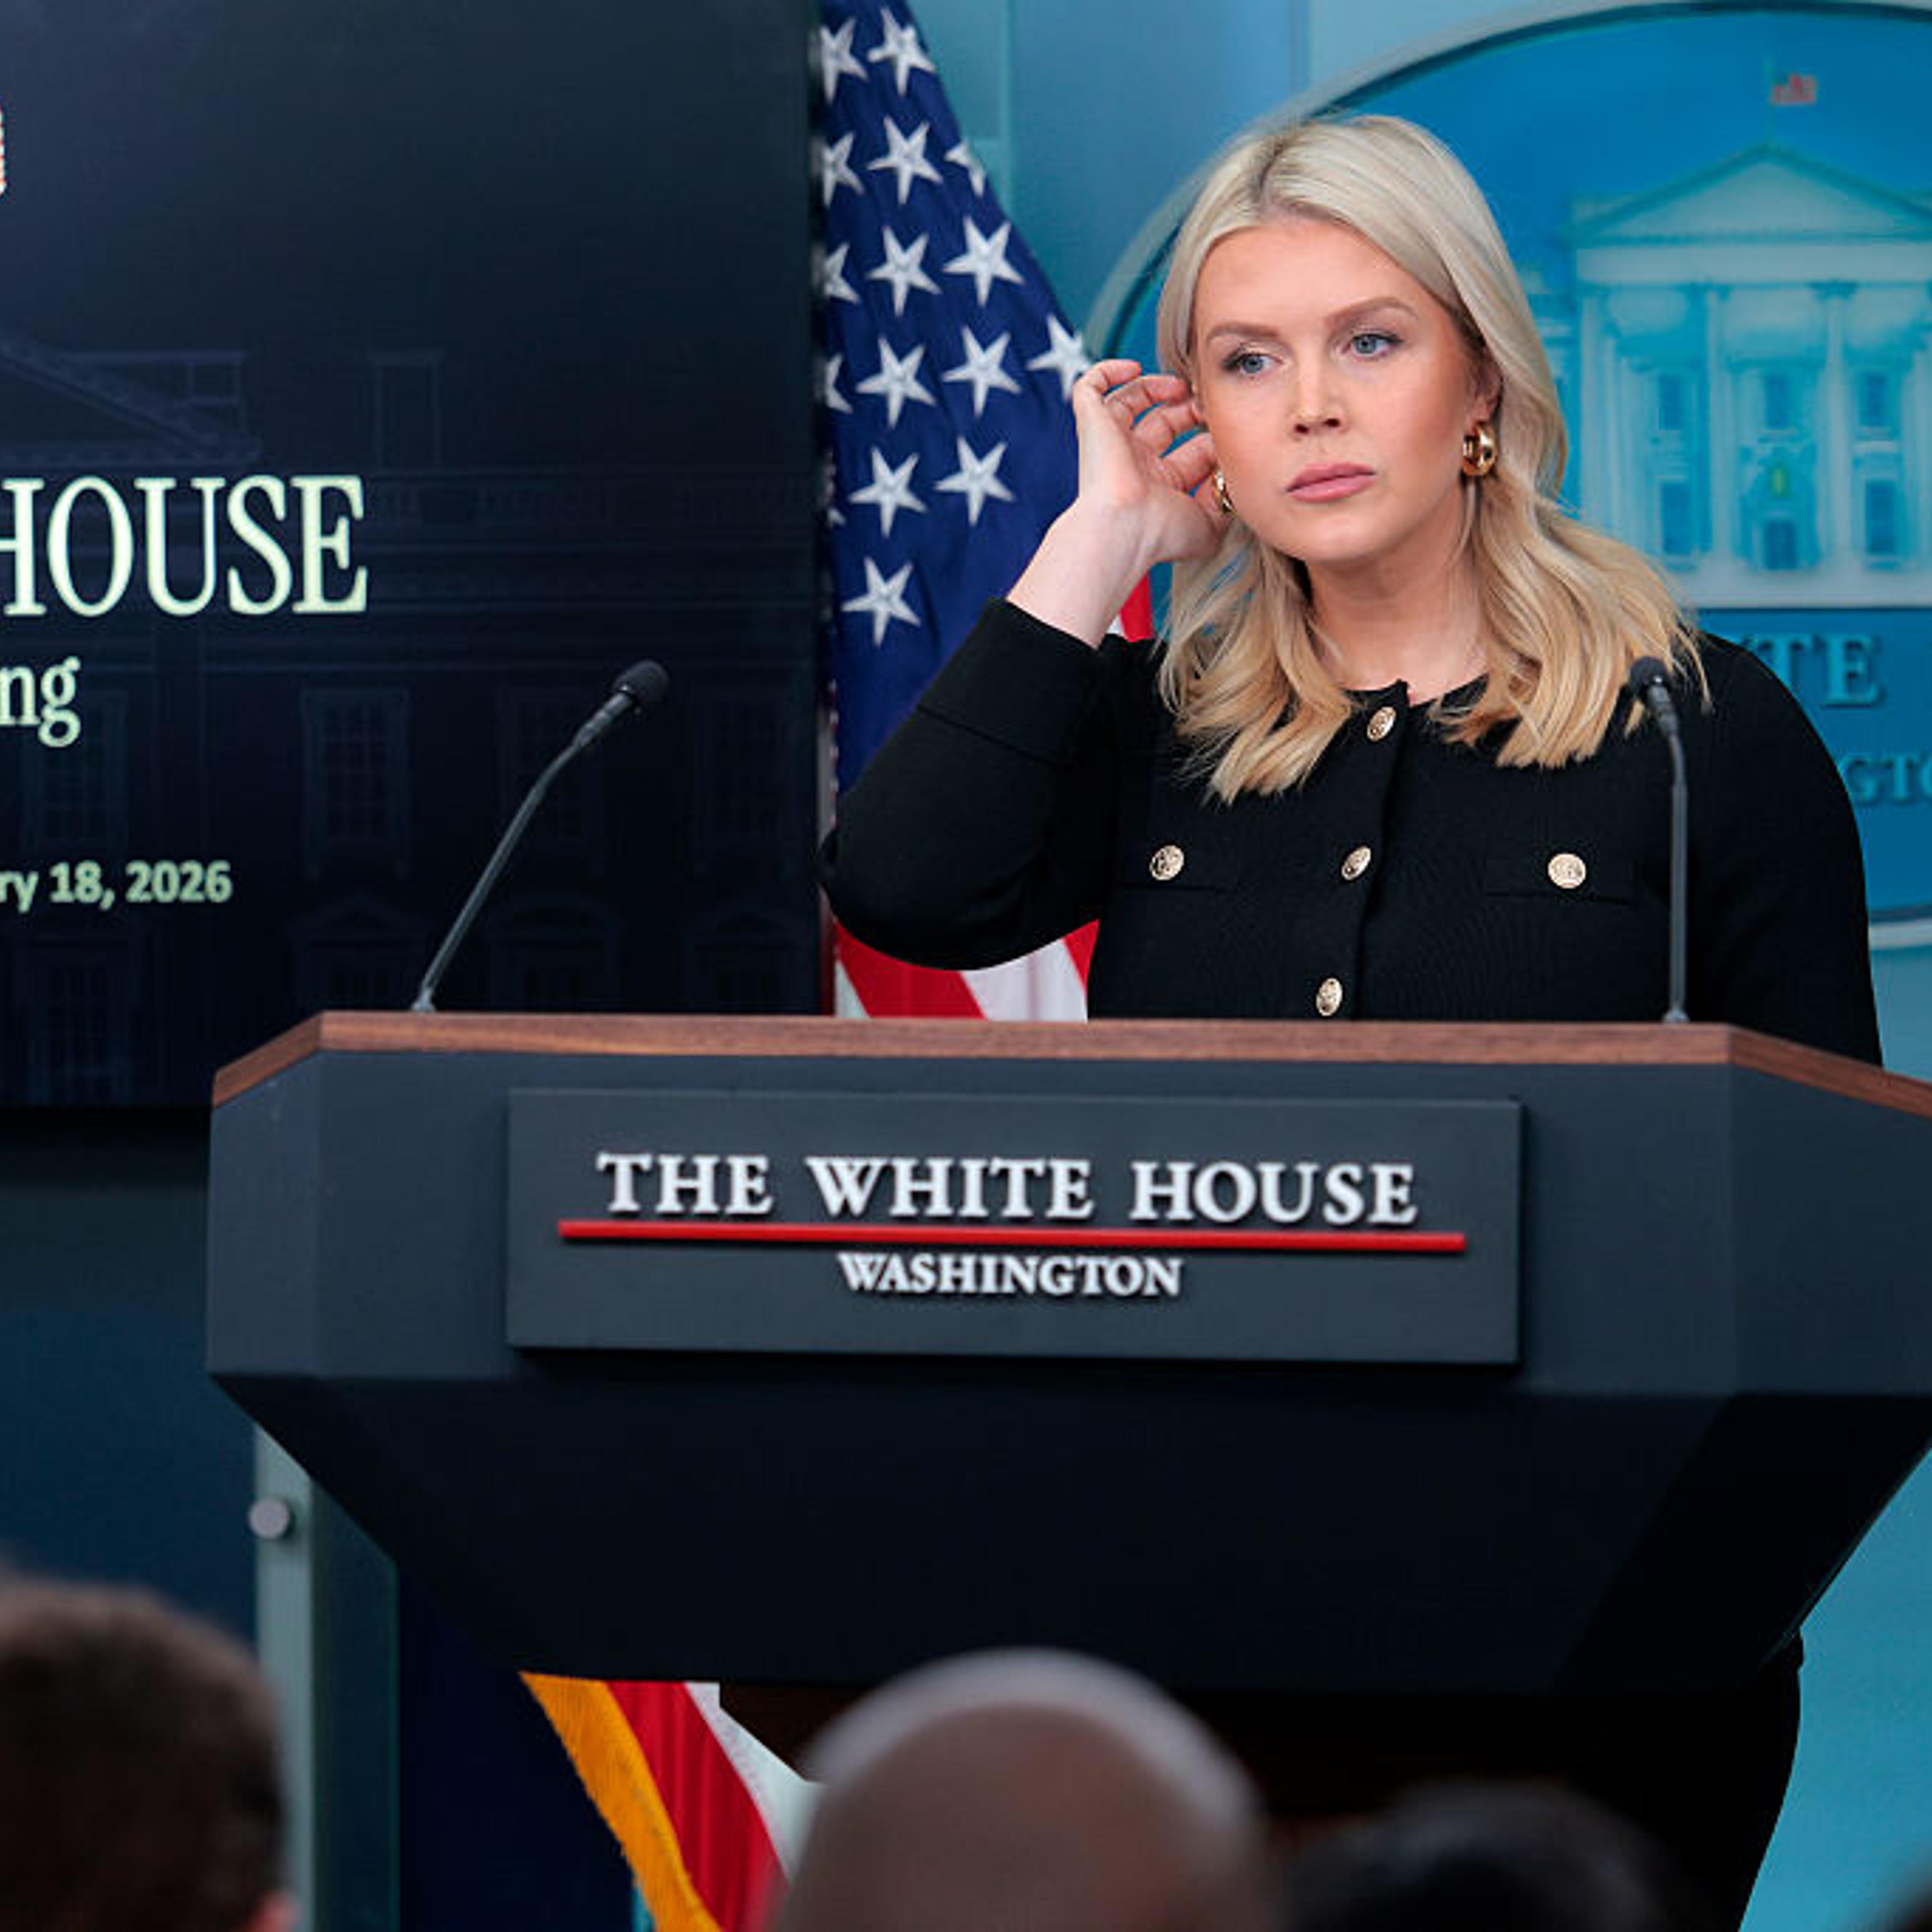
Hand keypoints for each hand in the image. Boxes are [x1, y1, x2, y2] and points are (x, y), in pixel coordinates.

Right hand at [1007, 359, 1227, 644]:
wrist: (1125, 530)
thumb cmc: (1162, 534)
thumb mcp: (1210, 524)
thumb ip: (1226, 502)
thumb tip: (1234, 478)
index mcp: (1161, 487)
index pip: (1191, 452)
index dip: (1214, 438)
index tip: (1231, 432)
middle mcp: (1135, 463)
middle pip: (1165, 423)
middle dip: (1191, 409)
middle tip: (1209, 403)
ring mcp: (1112, 442)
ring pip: (1130, 401)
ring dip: (1158, 387)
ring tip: (1181, 387)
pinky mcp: (1092, 424)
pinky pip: (1089, 387)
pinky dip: (1108, 372)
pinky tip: (1133, 368)